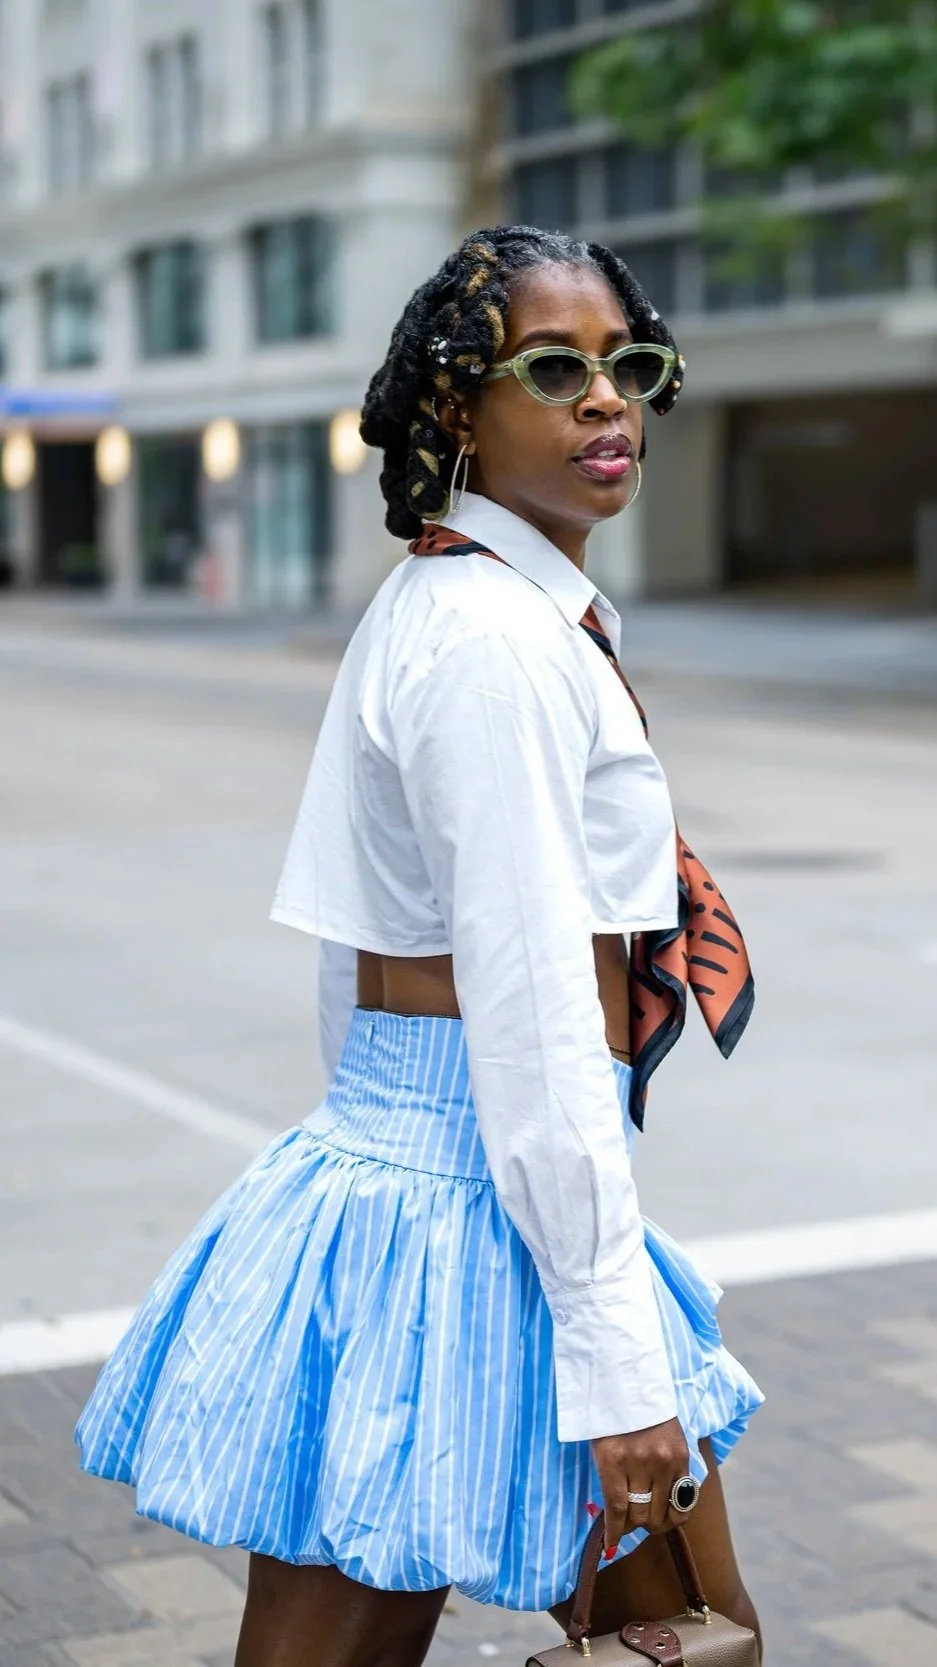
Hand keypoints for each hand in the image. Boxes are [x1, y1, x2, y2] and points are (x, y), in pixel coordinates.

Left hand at [591, 1418, 690, 1552]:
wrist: (633, 1383)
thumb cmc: (610, 1419)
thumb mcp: (600, 1447)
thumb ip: (608, 1481)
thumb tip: (616, 1520)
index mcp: (613, 1458)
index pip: (617, 1509)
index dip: (614, 1532)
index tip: (611, 1544)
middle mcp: (640, 1461)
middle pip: (640, 1515)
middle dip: (632, 1525)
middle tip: (628, 1522)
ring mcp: (665, 1460)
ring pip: (661, 1513)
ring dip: (652, 1521)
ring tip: (647, 1516)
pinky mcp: (683, 1457)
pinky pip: (682, 1501)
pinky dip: (674, 1514)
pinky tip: (666, 1513)